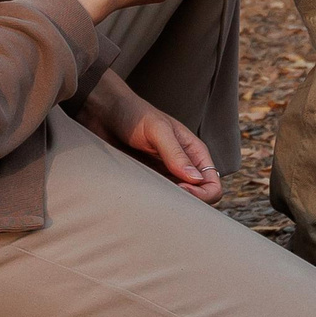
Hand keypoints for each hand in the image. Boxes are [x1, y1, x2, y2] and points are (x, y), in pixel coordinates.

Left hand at [80, 73, 223, 201]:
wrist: (104, 112)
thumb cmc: (133, 113)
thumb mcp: (157, 130)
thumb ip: (176, 153)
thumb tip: (196, 178)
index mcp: (193, 152)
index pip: (211, 183)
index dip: (202, 193)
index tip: (180, 188)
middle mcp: (182, 165)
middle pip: (197, 197)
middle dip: (187, 203)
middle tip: (165, 196)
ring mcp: (164, 174)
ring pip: (177, 201)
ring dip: (168, 204)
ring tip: (151, 197)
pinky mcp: (147, 179)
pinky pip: (157, 198)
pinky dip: (154, 203)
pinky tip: (142, 197)